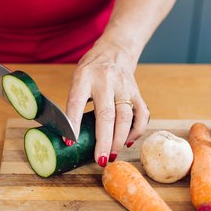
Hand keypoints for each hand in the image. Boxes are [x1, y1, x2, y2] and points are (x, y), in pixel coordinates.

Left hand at [66, 39, 148, 166]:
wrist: (115, 51)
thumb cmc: (91, 71)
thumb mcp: (77, 80)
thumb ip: (75, 103)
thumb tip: (68, 135)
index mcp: (84, 77)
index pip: (76, 102)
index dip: (73, 124)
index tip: (69, 143)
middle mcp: (105, 81)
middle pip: (106, 114)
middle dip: (104, 141)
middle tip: (101, 160)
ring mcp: (124, 86)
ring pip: (126, 116)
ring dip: (120, 139)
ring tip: (113, 155)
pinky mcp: (137, 92)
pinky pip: (141, 114)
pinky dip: (136, 131)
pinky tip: (127, 142)